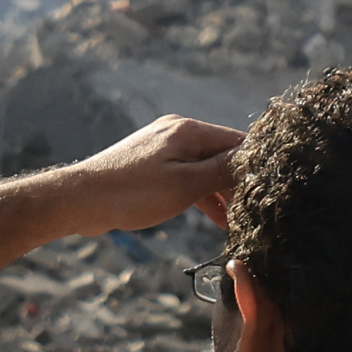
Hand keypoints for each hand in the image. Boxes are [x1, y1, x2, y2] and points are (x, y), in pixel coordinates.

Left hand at [61, 117, 240, 241]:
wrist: (81, 199)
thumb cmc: (133, 192)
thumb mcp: (186, 185)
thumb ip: (222, 171)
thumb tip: (256, 159)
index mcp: (188, 130)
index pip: (238, 142)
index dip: (256, 166)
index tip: (270, 192)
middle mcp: (177, 132)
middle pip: (222, 154)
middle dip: (239, 183)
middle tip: (255, 213)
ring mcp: (163, 148)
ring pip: (204, 168)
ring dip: (221, 193)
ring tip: (239, 221)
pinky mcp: (151, 165)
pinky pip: (187, 176)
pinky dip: (201, 195)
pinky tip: (217, 218)